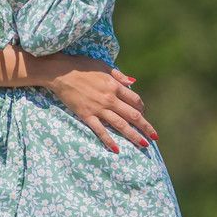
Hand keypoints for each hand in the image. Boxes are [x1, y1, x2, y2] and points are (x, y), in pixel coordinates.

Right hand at [43, 55, 158, 152]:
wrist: (61, 72)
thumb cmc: (82, 66)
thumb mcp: (103, 66)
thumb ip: (119, 75)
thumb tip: (133, 82)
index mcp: (115, 86)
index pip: (135, 100)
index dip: (142, 108)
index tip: (143, 113)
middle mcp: (110, 98)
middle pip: (133, 115)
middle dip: (145, 127)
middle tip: (154, 137)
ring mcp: (98, 108)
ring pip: (120, 125)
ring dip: (133, 135)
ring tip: (143, 145)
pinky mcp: (87, 115)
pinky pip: (100, 130)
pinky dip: (109, 140)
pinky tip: (117, 149)